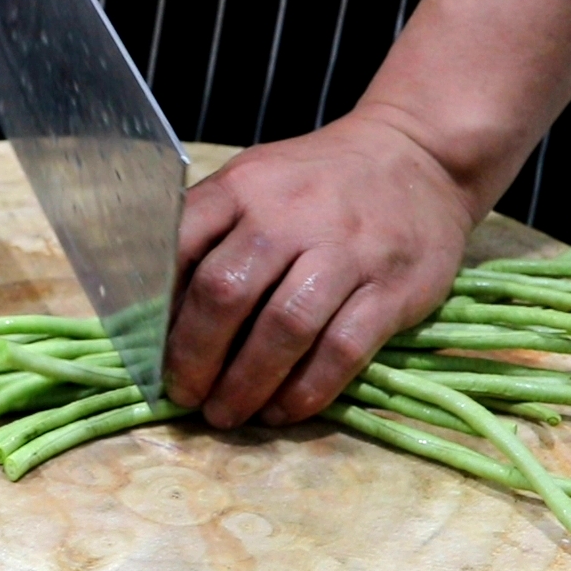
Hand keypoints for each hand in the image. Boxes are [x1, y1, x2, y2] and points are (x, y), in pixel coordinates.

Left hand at [164, 112, 476, 428]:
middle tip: (186, 396)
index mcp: (244, 187)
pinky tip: (283, 411)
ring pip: (284, 329)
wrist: (419, 156)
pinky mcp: (391, 289)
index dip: (159, 310)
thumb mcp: (256, 182)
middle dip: (196, 358)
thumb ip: (210, 232)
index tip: (151, 353)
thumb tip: (158, 312)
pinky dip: (306, 391)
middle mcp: (290, 215)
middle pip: (226, 295)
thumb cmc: (317, 182)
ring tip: (227, 414)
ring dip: (247, 384)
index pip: (181, 248)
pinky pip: (342, 350)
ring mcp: (346, 252)